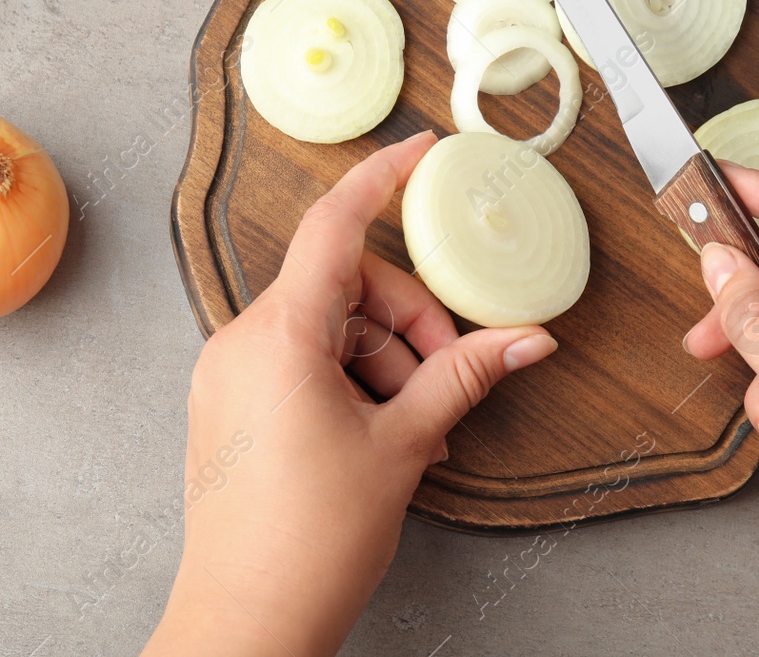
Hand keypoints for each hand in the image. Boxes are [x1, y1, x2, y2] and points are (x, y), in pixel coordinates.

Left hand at [144, 132, 558, 656]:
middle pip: (345, 285)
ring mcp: (231, 375)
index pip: (335, 226)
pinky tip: (386, 432)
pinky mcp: (231, 406)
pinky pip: (302, 361)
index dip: (382, 179)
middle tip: (450, 372)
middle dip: (410, 320)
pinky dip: (352, 380)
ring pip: (329, 327)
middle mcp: (242, 343)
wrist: (245, 624)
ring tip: (419, 426)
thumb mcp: (403, 445)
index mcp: (278, 336)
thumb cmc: (306, 544)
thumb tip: (527, 339)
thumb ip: (464, 376)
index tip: (420, 150)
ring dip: (386, 359)